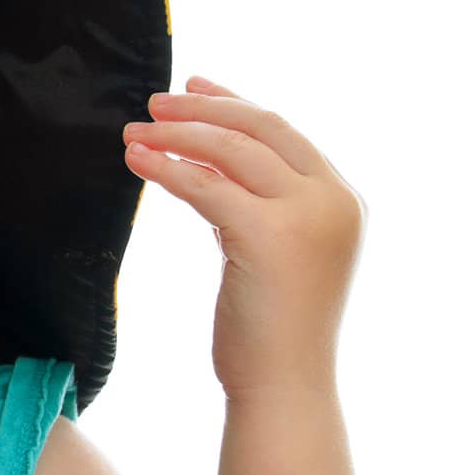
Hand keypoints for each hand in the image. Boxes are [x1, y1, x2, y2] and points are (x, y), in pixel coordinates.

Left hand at [122, 75, 367, 399]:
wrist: (284, 386)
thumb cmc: (271, 330)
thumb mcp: (272, 252)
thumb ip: (257, 207)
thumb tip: (208, 167)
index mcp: (340, 200)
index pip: (283, 132)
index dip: (234, 103)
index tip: (194, 87)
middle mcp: (332, 200)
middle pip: (260, 128)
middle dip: (202, 109)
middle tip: (154, 102)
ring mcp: (305, 215)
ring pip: (231, 149)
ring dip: (175, 134)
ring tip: (133, 131)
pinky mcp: (267, 235)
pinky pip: (205, 185)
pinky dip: (166, 168)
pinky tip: (135, 161)